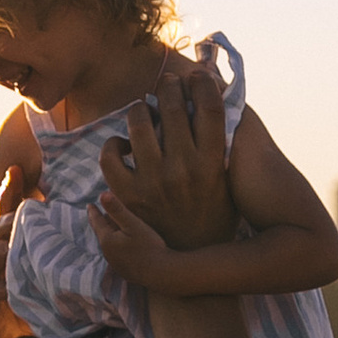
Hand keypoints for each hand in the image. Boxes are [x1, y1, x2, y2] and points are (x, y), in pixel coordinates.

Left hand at [92, 54, 234, 260]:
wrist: (188, 261)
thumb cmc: (213, 214)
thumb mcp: (226, 178)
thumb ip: (222, 142)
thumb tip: (216, 97)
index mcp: (214, 163)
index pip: (210, 106)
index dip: (202, 82)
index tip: (196, 76)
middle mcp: (185, 169)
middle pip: (173, 106)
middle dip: (169, 86)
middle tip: (166, 84)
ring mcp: (154, 181)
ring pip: (139, 123)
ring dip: (140, 110)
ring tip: (143, 110)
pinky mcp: (128, 196)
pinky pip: (111, 155)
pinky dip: (114, 144)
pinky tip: (123, 145)